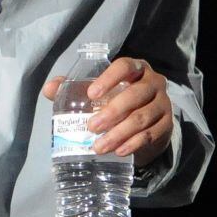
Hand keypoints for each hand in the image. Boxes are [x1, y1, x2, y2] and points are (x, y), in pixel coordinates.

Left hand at [42, 56, 172, 165]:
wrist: (147, 122)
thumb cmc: (116, 100)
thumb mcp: (98, 92)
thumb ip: (73, 88)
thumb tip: (49, 89)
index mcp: (135, 68)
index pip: (125, 66)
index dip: (109, 79)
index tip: (91, 95)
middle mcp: (153, 82)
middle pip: (135, 95)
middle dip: (112, 112)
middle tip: (92, 127)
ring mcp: (163, 104)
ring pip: (142, 118)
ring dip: (119, 133)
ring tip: (99, 146)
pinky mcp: (167, 125)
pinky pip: (151, 134)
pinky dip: (133, 143)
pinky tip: (118, 150)